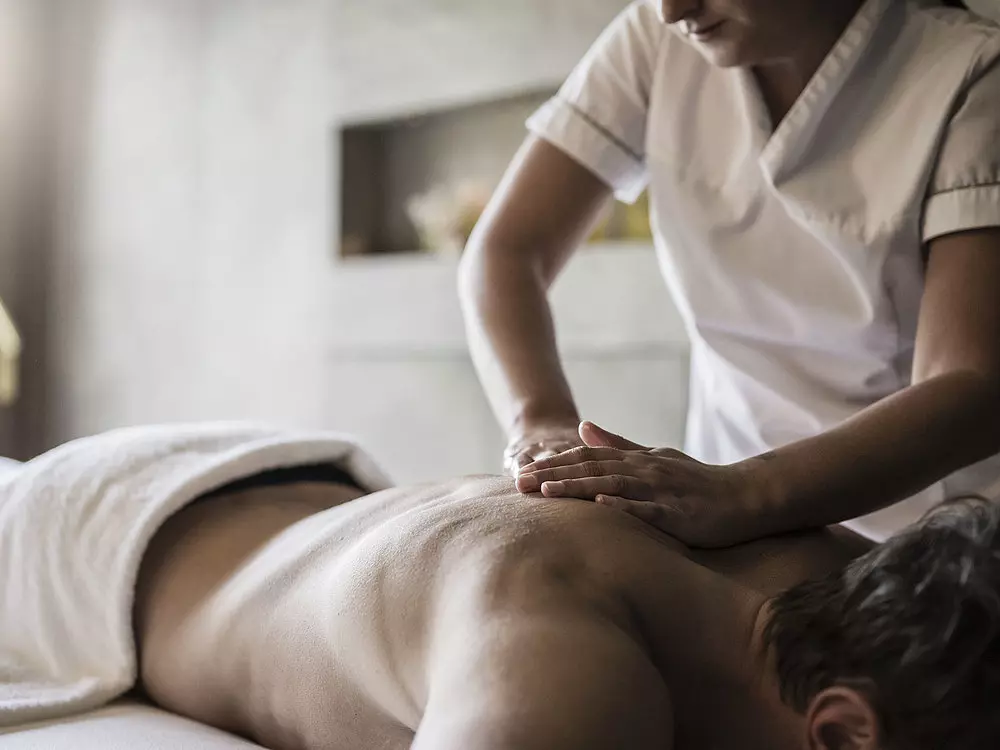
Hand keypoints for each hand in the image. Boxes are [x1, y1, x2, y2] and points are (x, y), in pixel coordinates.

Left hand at [515, 422, 767, 547]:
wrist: (745, 496)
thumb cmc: (697, 481)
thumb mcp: (656, 457)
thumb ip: (619, 445)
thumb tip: (583, 429)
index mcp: (635, 460)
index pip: (587, 458)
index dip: (554, 463)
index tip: (523, 470)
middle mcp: (643, 470)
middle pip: (591, 469)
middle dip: (553, 475)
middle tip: (519, 484)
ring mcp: (660, 490)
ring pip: (612, 485)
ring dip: (578, 487)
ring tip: (547, 492)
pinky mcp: (677, 513)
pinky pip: (647, 509)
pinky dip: (622, 505)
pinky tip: (600, 504)